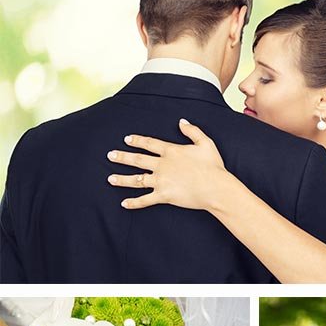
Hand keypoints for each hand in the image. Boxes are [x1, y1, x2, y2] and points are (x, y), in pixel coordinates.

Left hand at [107, 123, 224, 210]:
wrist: (215, 187)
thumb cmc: (213, 166)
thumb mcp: (205, 143)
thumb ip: (192, 131)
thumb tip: (181, 122)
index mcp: (171, 151)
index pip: (149, 143)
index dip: (137, 141)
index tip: (126, 139)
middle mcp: (162, 165)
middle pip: (138, 159)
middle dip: (122, 157)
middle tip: (110, 155)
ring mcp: (161, 181)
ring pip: (137, 180)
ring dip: (122, 179)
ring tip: (110, 178)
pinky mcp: (164, 195)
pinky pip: (145, 200)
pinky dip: (134, 203)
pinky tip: (124, 203)